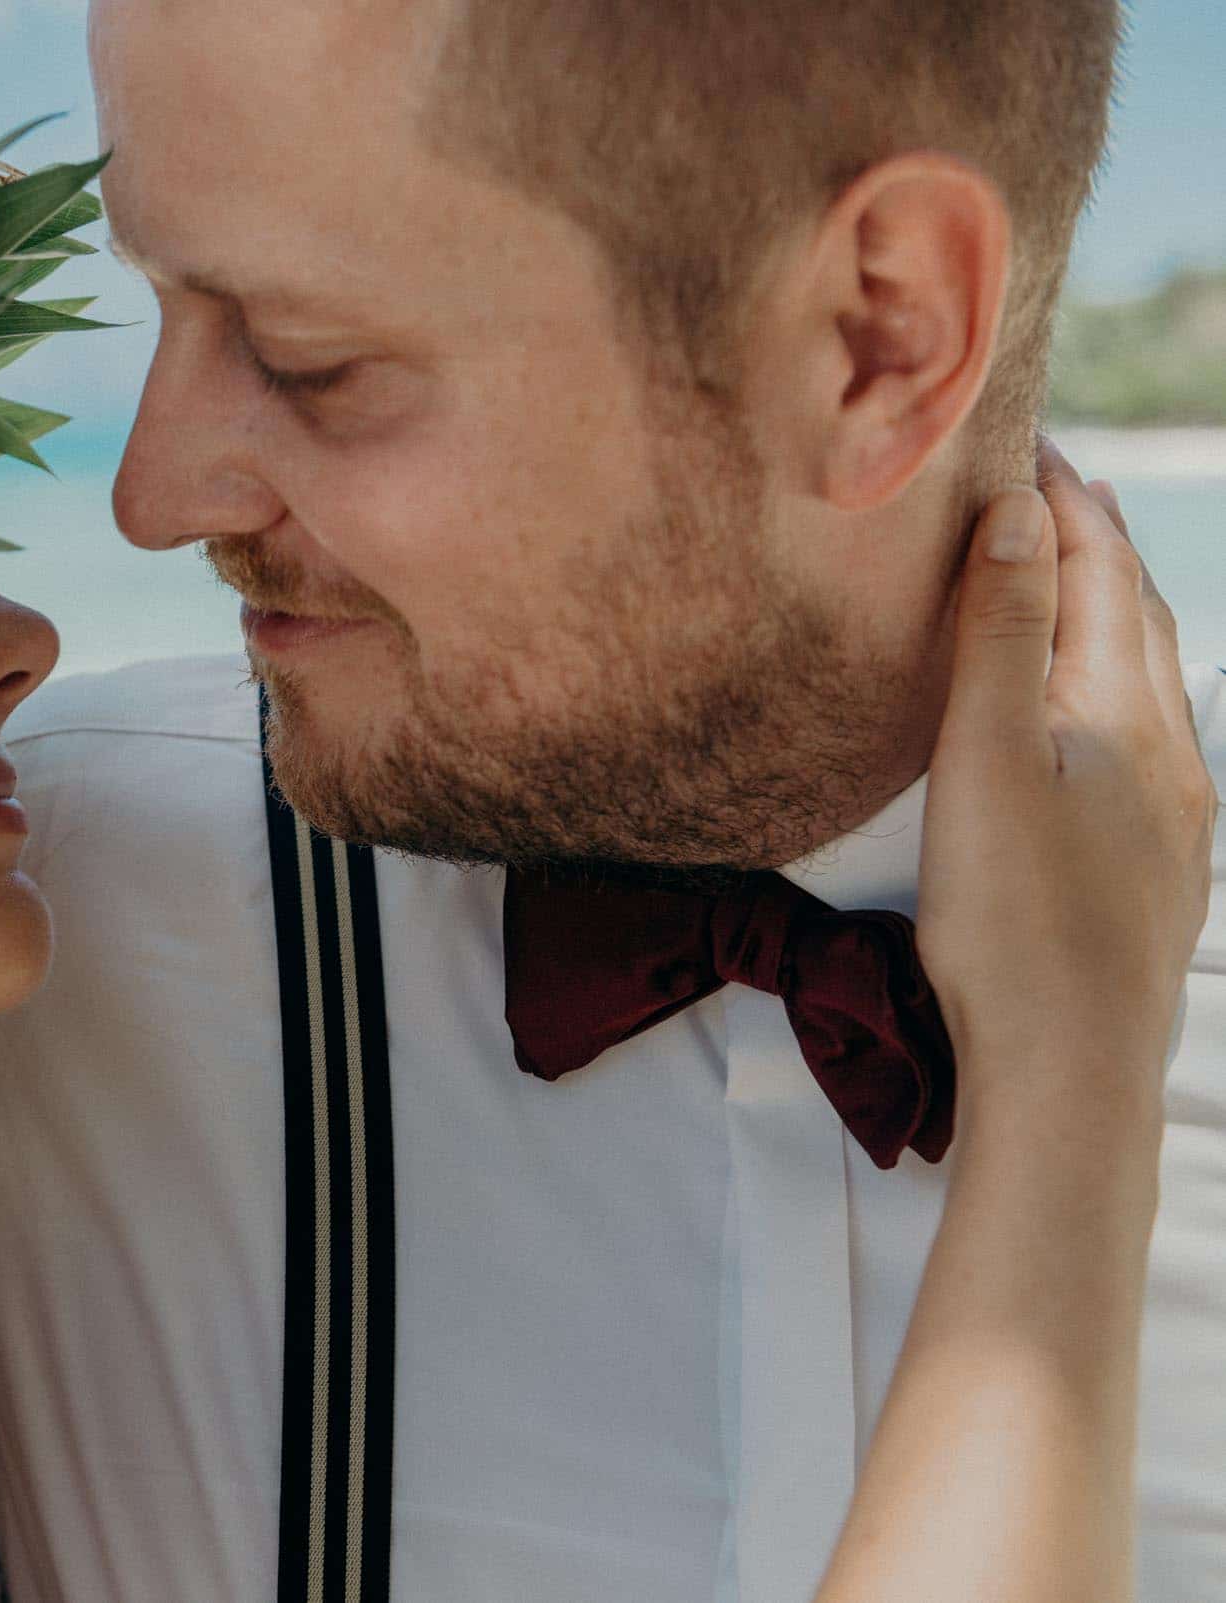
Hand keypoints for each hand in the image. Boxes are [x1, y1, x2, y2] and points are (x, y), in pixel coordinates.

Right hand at [915, 441, 1215, 1141]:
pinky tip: (1077, 716)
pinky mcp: (1154, 867)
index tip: (1014, 440)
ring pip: (1145, 680)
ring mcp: (1172, 814)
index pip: (1103, 568)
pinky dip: (1102, 685)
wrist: (1071, 1071)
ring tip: (1054, 581)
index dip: (1061, 498)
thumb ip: (1006, 633)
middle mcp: (1171, 751)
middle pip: (1139, 615)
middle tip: (1034, 489)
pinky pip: (1137, 739)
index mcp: (1129, 709)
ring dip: (1102, 614)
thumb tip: (1023, 512)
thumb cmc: (1015, 920)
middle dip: (1089, 542)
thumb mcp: (988, 758)